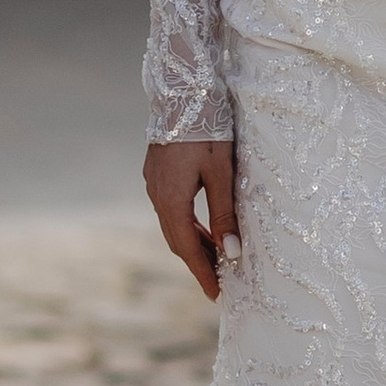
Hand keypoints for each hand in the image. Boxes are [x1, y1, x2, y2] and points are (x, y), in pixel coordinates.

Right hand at [144, 138, 237, 300]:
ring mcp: (153, 183)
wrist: (183, 91)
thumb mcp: (222, 174)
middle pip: (177, 240)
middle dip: (198, 262)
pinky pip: (170, 209)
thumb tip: (231, 253)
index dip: (202, 273)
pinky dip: (187, 224)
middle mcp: (157, 195)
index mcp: (171, 200)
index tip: (216, 295)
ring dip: (193, 243)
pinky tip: (202, 225)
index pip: (187, 248)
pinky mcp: (156, 172)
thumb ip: (224, 214)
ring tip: (216, 257)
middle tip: (219, 282)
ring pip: (172, 225)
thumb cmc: (208, 130)